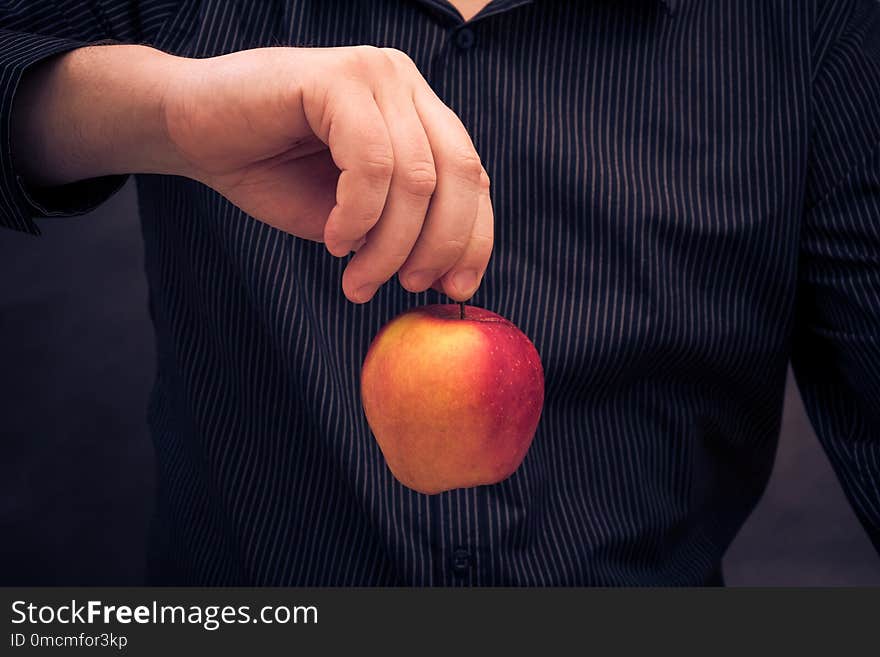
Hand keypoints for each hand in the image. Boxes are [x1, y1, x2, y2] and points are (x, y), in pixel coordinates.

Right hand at [163, 46, 492, 302]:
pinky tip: (333, 238)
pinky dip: (357, 216)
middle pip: (458, 174)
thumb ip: (402, 228)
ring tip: (356, 278)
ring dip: (389, 245)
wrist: (190, 131)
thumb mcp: (353, 214)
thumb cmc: (270, 170)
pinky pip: (372, 164)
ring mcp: (374, 74)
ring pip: (416, 178)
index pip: (472, 177)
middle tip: (406, 287)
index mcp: (417, 113)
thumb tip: (450, 272)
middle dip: (438, 245)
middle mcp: (404, 84)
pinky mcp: (337, 76)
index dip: (473, 238)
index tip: (456, 288)